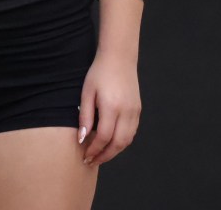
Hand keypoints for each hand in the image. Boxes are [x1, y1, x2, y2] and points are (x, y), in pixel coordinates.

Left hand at [78, 51, 140, 165]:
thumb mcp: (87, 92)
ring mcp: (135, 112)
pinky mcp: (138, 110)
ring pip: (127, 140)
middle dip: (105, 155)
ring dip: (114, 151)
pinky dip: (122, 141)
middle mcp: (127, 112)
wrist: (119, 58)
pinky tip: (111, 142)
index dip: (94, 149)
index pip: (104, 137)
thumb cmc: (99, 73)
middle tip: (92, 161)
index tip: (85, 155)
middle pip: (118, 143)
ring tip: (100, 155)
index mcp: (112, 107)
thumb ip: (85, 116)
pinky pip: (132, 132)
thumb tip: (82, 138)